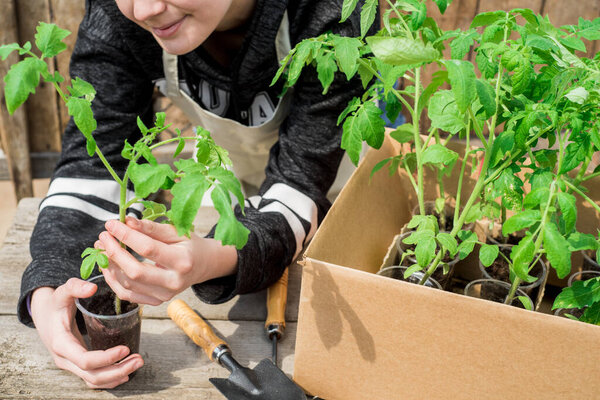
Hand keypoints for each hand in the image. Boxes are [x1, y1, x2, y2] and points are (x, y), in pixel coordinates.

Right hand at [31, 279, 143, 387]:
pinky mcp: (77, 365)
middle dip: (117, 370)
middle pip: (92, 375)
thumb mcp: (62, 292)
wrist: (43, 315)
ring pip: (93, 380)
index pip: (85, 360)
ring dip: (116, 376)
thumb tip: (92, 288)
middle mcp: (64, 359)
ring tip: (136, 363)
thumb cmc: (55, 304)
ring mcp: (70, 365)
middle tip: (139, 359)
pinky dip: (109, 379)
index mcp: (61, 344)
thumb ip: (75, 287)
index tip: (126, 349)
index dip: (106, 358)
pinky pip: (92, 379)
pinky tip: (126, 372)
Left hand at [96, 217, 237, 305]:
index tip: (111, 224)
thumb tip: (126, 222)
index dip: (126, 235)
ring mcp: (164, 295)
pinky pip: (127, 295)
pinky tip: (107, 265)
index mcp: (182, 260)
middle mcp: (174, 282)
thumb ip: (152, 228)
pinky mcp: (156, 301)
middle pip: (134, 270)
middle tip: (102, 237)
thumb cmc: (189, 244)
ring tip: (102, 248)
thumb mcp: (176, 231)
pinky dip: (113, 280)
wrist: (203, 265)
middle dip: (113, 252)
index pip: (147, 248)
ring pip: (127, 284)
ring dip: (109, 265)